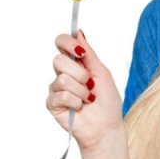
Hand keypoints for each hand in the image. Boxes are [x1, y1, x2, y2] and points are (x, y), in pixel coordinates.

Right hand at [46, 29, 123, 154]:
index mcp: (75, 63)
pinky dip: (76, 102)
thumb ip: (89, 53)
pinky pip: (62, 95)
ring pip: (62, 79)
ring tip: (88, 99)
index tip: (80, 52)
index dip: (67, 43)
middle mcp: (63, 73)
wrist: (106, 126)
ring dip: (81, 91)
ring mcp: (56, 88)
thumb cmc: (107, 101)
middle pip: (59, 60)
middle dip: (80, 74)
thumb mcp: (102, 72)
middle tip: (90, 85)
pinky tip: (80, 108)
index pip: (61, 43)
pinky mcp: (52, 103)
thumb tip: (79, 32)